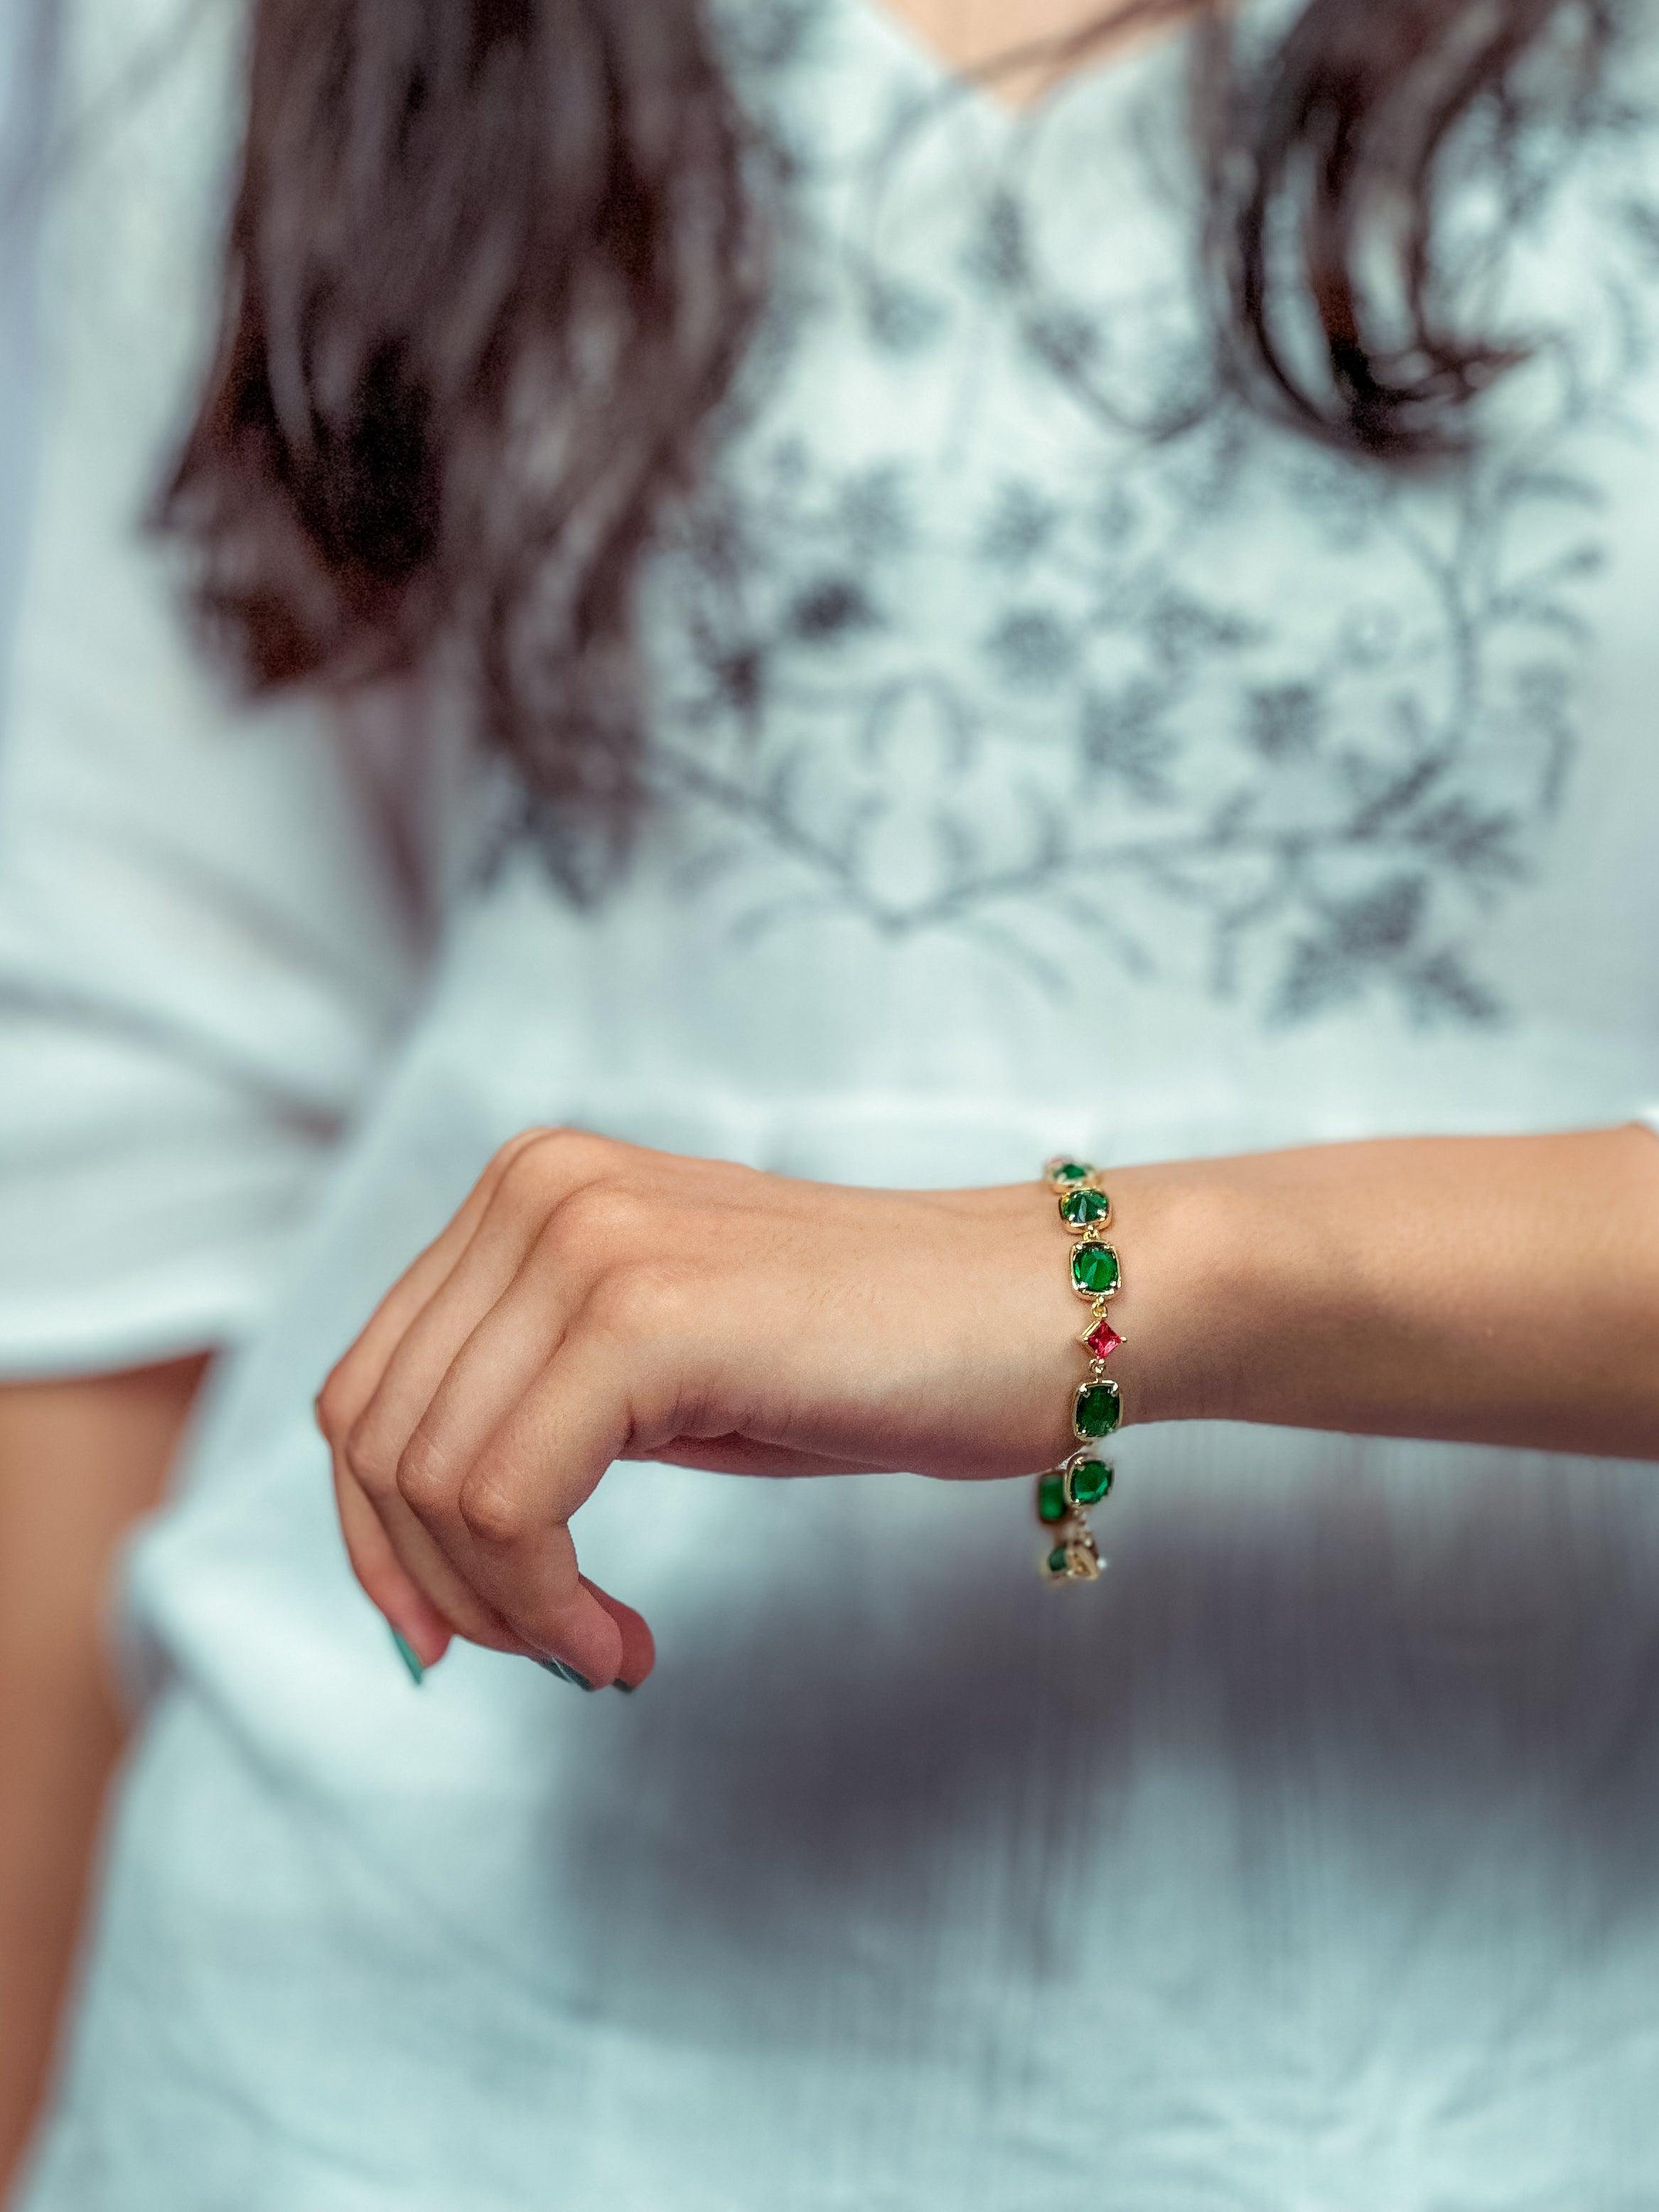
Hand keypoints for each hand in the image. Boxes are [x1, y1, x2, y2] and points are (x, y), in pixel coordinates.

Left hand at [316, 1130, 1088, 1686]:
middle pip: (375, 1436)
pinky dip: (544, 1607)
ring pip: (433, 1480)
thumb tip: (416, 1557)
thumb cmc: (876, 1357)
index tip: (452, 1637)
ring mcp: (585, 1235)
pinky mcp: (643, 1310)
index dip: (381, 1540)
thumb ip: (537, 1410)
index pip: (367, 1386)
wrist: (1048, 1310)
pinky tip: (621, 1643)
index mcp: (529, 1188)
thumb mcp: (662, 1371)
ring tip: (604, 1653)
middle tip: (546, 1660)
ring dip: (502, 1612)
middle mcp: (537, 1188)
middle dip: (435, 1586)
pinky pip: (511, 1503)